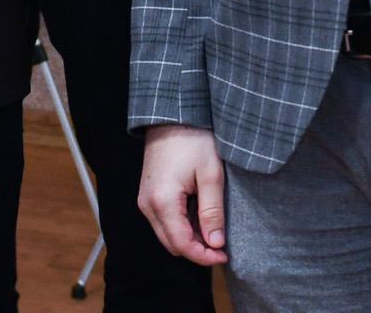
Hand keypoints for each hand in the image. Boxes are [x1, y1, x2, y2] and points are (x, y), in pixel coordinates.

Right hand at [138, 125, 227, 265]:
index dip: (204, 256)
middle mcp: (148, 205)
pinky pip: (164, 221)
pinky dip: (182, 225)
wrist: (172, 115)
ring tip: (212, 225)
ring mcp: (145, 200)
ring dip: (190, 237)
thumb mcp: (210, 175)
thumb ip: (212, 212)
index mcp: (162, 201)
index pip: (182, 245)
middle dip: (197, 249)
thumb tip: (215, 243)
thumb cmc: (192, 140)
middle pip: (172, 244)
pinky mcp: (148, 194)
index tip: (224, 254)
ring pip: (167, 235)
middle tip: (221, 243)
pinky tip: (199, 213)